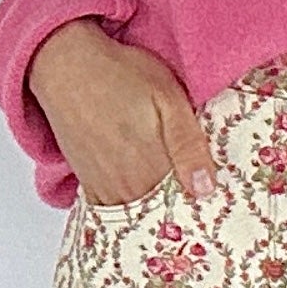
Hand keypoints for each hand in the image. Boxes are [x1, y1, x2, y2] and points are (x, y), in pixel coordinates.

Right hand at [28, 22, 217, 207]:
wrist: (68, 67)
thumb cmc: (121, 75)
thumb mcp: (169, 99)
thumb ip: (188, 145)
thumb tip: (205, 189)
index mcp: (154, 167)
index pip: (187, 208)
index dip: (203, 212)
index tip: (218, 211)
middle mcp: (128, 186)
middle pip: (162, 219)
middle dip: (182, 218)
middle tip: (199, 210)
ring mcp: (106, 188)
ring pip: (137, 219)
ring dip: (155, 218)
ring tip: (174, 210)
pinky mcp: (89, 183)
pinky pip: (111, 213)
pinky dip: (129, 214)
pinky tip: (141, 204)